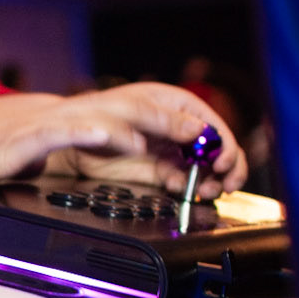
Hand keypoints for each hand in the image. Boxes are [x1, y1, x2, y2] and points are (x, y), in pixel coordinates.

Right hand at [0, 83, 245, 196]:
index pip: (135, 110)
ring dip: (157, 123)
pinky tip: (126, 145)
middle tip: (217, 144)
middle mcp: (63, 110)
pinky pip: (68, 132)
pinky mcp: (20, 138)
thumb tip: (127, 163)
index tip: (206, 153)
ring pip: (112, 111)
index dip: (177, 127)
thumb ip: (76, 158)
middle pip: (136, 102)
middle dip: (183, 121)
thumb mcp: (36, 157)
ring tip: (191, 135)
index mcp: (69, 115)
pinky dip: (102, 136)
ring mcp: (43, 121)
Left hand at [42, 83, 245, 195]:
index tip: (221, 163)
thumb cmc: (99, 112)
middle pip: (217, 149)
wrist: (73, 139)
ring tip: (205, 191)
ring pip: (204, 169)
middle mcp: (180, 129)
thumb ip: (165, 120)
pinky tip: (178, 189)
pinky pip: (183, 181)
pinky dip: (186, 188)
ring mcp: (171, 151)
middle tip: (224, 185)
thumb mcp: (133, 110)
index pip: (214, 125)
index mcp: (179, 106)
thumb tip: (198, 130)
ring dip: (210, 182)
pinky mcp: (160, 171)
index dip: (225, 145)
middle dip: (226, 168)